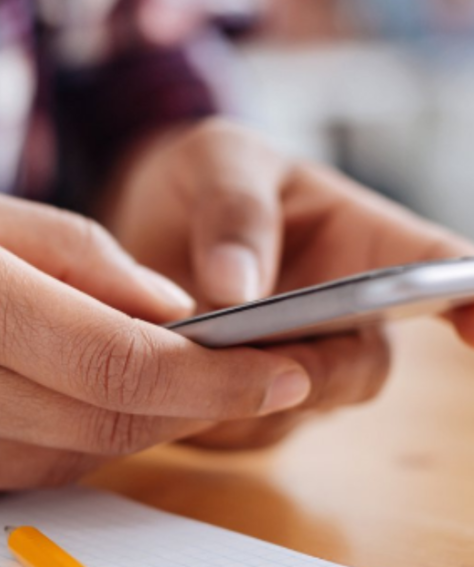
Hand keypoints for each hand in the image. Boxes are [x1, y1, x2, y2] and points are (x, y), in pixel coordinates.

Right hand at [0, 177, 314, 514]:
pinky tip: (48, 396)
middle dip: (188, 400)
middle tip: (232, 365)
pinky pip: (10, 477)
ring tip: (140, 371)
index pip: (126, 368)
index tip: (280, 367)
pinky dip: (56, 440)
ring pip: (69, 460)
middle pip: (111, 426)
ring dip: (125, 420)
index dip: (220, 376)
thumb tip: (164, 303)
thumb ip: (68, 252)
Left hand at [106, 118, 473, 448]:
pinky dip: (198, 407)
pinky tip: (158, 370)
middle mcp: (340, 315)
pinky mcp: (238, 396)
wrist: (145, 217)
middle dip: (314, 369)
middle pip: (362, 366)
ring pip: (295, 406)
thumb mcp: (216, 160)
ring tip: (185, 344)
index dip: (469, 300)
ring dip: (243, 389)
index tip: (473, 325)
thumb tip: (238, 289)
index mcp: (363, 242)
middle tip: (248, 345)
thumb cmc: (204, 177)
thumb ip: (234, 209)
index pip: (435, 274)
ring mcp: (292, 362)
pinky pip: (234, 425)